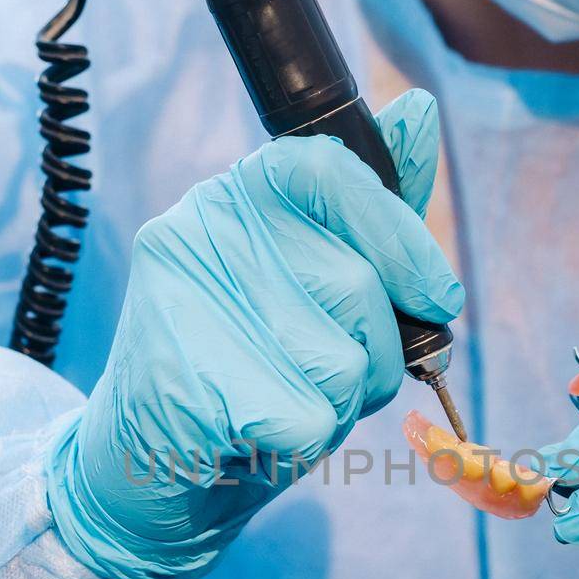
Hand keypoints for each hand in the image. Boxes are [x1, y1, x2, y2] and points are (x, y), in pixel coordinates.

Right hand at [48, 90, 460, 578]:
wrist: (142, 467)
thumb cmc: (247, 369)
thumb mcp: (313, 284)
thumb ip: (368, 211)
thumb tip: (420, 111)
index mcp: (234, 195)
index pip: (332, 170)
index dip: (402, 238)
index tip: (437, 298)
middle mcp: (198, 229)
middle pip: (357, 285)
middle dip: (375, 353)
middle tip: (323, 377)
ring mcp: (184, 302)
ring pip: (343, 361)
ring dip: (337, 407)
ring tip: (281, 404)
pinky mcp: (183, 381)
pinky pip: (307, 419)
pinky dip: (302, 446)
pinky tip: (253, 438)